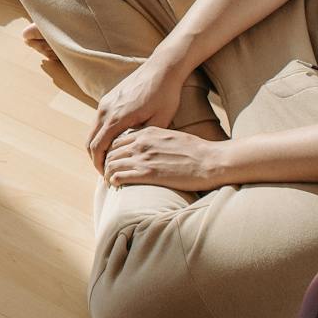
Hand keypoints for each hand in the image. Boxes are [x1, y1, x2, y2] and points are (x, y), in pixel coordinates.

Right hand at [87, 57, 187, 163]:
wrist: (162, 67)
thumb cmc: (166, 94)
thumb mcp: (160, 121)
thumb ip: (143, 139)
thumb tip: (132, 155)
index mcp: (118, 118)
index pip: (98, 147)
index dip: (99, 164)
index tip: (106, 177)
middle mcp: (106, 110)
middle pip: (90, 140)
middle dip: (95, 159)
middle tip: (105, 172)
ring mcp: (105, 102)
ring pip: (93, 130)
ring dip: (97, 146)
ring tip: (109, 159)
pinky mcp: (109, 98)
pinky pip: (99, 121)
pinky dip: (101, 134)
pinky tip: (114, 142)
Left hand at [103, 127, 226, 190]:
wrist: (211, 161)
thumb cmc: (198, 151)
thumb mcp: (172, 136)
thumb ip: (157, 139)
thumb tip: (152, 146)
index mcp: (147, 132)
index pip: (118, 139)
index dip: (112, 150)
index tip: (113, 159)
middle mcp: (141, 143)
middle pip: (111, 150)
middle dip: (106, 161)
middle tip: (107, 171)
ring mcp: (143, 157)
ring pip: (111, 163)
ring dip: (107, 173)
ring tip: (109, 181)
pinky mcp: (147, 173)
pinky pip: (119, 176)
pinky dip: (113, 180)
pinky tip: (115, 185)